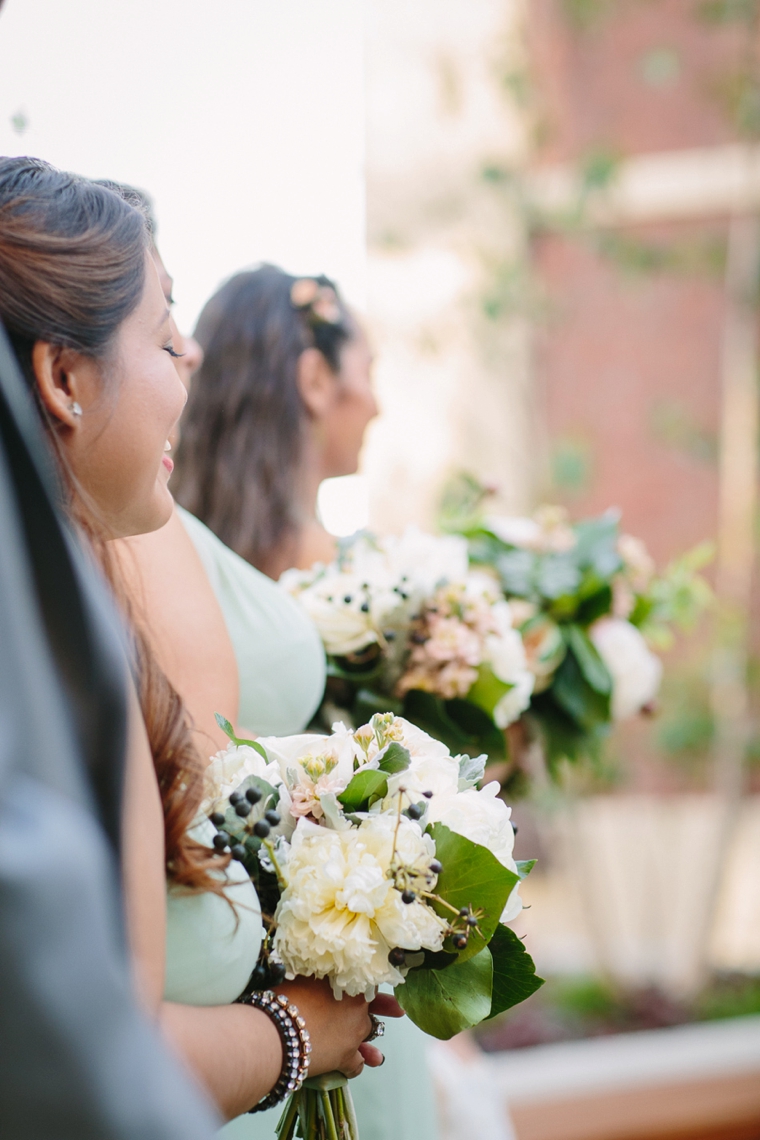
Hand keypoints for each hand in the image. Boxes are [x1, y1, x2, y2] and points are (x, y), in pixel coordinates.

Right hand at [274, 979, 404, 1078]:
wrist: (275, 1030)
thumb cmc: (284, 997)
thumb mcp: (302, 976)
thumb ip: (318, 975)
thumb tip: (317, 965)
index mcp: (347, 982)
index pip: (366, 978)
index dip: (370, 980)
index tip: (381, 982)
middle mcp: (356, 1006)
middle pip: (371, 1006)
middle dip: (385, 1008)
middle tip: (399, 1010)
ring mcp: (354, 1032)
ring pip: (365, 1035)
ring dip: (368, 1044)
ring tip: (377, 1056)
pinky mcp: (346, 1057)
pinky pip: (356, 1064)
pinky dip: (354, 1065)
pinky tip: (351, 1068)